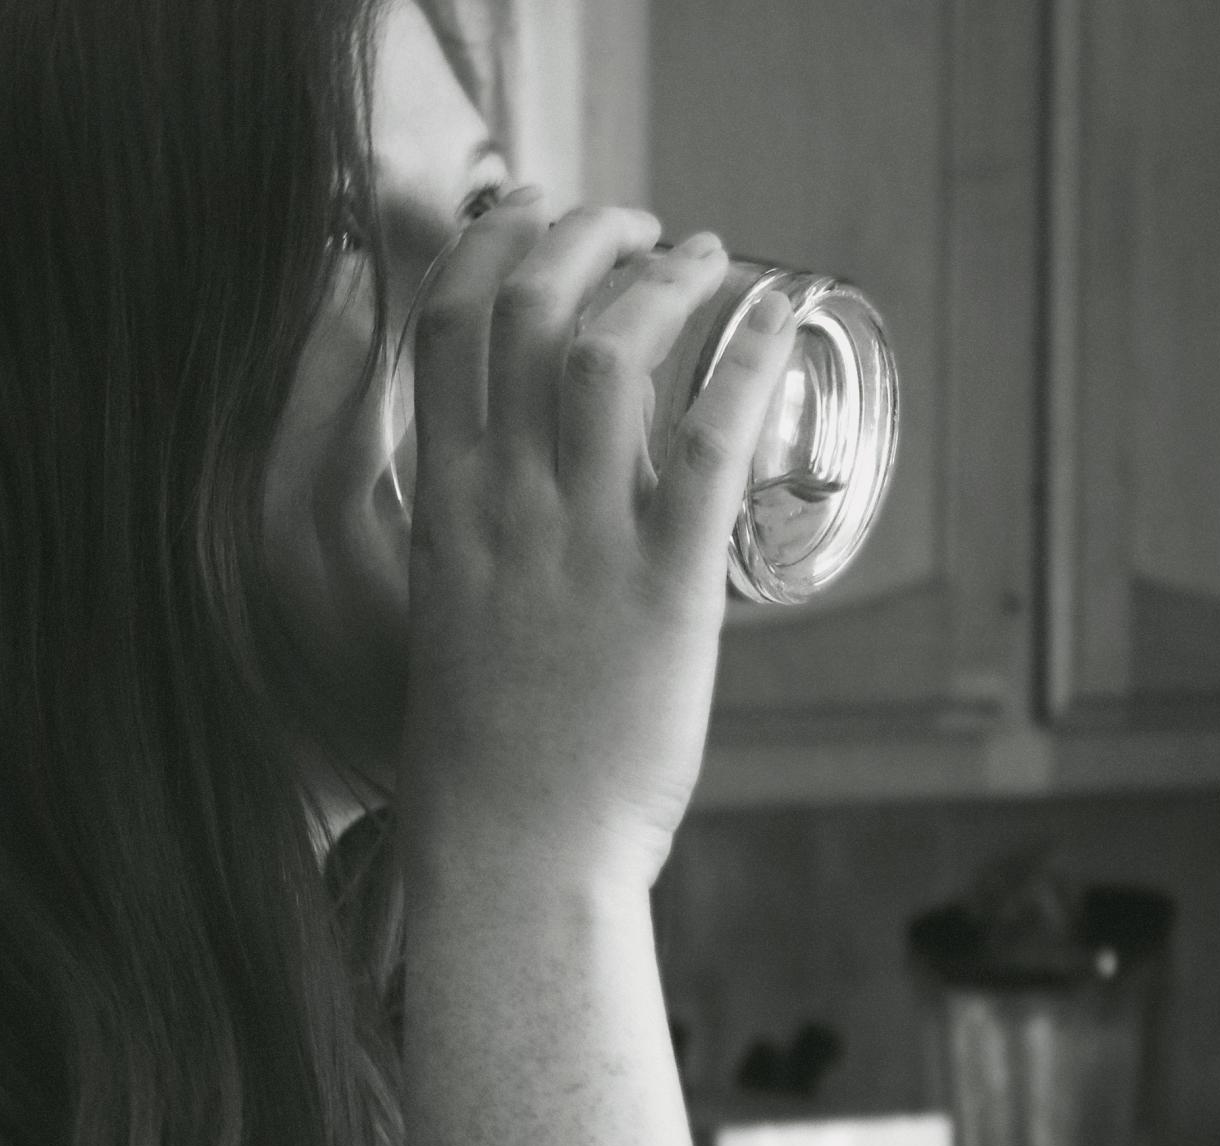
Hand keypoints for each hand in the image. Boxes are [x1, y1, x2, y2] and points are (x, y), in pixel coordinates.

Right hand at [395, 197, 796, 889]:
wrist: (514, 853)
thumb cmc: (481, 762)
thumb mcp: (448, 624)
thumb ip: (481, 549)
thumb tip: (536, 503)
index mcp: (442, 510)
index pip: (443, 329)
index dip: (486, 246)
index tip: (524, 219)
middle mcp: (503, 504)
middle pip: (526, 309)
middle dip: (580, 235)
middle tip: (627, 224)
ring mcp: (582, 539)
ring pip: (610, 352)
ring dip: (661, 278)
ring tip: (701, 254)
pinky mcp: (666, 583)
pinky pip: (708, 440)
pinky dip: (747, 359)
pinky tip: (777, 315)